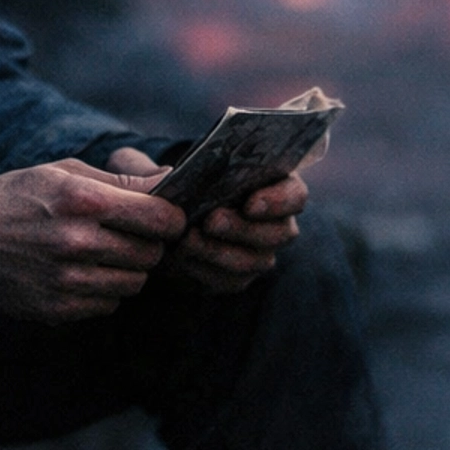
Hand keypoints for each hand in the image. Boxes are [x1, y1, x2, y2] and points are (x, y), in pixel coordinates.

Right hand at [0, 159, 186, 323]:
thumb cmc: (19, 196)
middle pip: (151, 254)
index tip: (165, 217)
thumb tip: (171, 181)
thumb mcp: (64, 172)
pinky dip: (104, 290)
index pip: (159, 218)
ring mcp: (66, 281)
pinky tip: (81, 272)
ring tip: (102, 252)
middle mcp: (76, 242)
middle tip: (130, 234)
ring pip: (134, 283)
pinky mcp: (57, 309)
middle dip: (149, 244)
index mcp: (81, 200)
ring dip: (127, 269)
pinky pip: (108, 304)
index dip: (171, 218)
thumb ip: (121, 181)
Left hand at [105, 149, 307, 295]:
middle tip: (211, 220)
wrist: (159, 221)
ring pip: (253, 261)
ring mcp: (258, 254)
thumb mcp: (155, 168)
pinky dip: (204, 272)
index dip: (279, 200)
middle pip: (279, 232)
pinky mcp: (235, 278)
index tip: (250, 201)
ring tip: (187, 242)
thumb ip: (154, 167)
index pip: (295, 194)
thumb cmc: (168, 184)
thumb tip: (164, 175)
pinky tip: (180, 261)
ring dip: (221, 252)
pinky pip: (228, 282)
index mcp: (272, 185)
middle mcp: (274, 223)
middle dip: (244, 227)